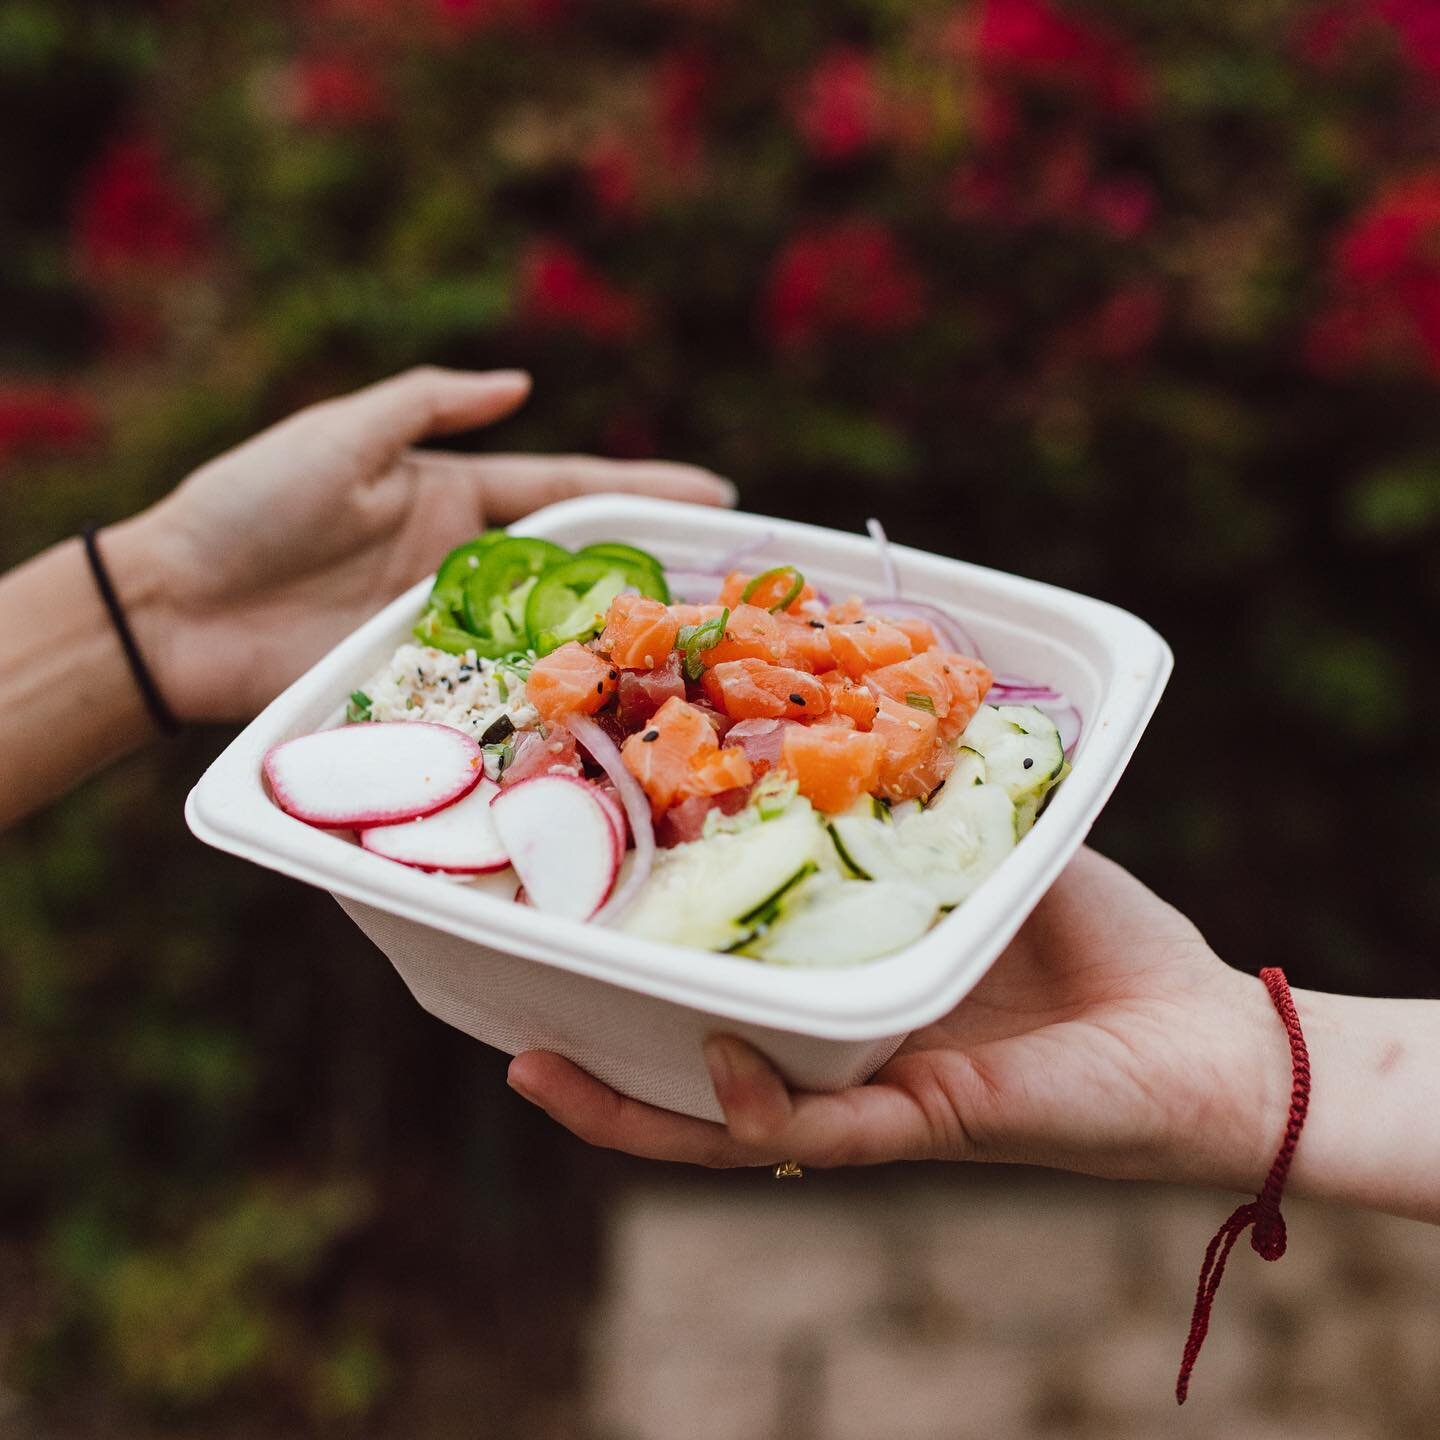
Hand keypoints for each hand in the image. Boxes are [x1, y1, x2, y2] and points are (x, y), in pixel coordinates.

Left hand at [108, 367, 734, 721]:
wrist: (174, 609)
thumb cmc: (249, 505)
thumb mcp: (341, 436)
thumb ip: (428, 404)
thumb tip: (521, 383)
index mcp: (451, 494)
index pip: (567, 491)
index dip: (641, 492)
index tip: (716, 497)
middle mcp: (463, 563)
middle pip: (576, 568)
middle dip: (651, 572)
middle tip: (731, 588)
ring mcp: (447, 627)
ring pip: (550, 635)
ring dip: (616, 643)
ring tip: (695, 654)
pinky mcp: (422, 682)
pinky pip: (499, 689)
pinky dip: (551, 696)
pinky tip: (607, 708)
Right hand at [508, 850, 1291, 1191]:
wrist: (1201, 1034)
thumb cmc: (1097, 938)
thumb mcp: (986, 842)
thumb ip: (918, 786)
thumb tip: (854, 689)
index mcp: (830, 983)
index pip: (706, 978)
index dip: (623, 958)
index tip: (548, 906)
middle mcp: (829, 1047)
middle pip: (680, 1065)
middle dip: (589, 1049)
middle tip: (503, 1019)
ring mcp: (867, 1093)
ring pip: (718, 1122)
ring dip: (626, 1103)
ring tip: (539, 1063)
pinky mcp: (923, 1122)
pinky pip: (823, 1127)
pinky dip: (760, 1102)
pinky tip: (721, 1058)